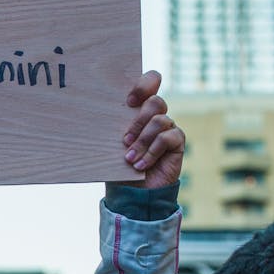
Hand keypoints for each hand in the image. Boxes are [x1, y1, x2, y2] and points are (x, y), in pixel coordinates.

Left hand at [120, 70, 183, 189]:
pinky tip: (142, 165)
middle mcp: (155, 115)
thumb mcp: (111, 144)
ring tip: (130, 158)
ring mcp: (168, 128)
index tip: (129, 102)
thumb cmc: (118, 165)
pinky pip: (168, 137)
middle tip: (124, 139)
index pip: (150, 82)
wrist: (133, 192)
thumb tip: (96, 110)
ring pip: (159, 120)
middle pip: (155, 101)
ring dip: (142, 141)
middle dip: (138, 121)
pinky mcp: (177, 142)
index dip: (144, 85)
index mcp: (139, 109)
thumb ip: (112, 127)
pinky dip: (152, 151)